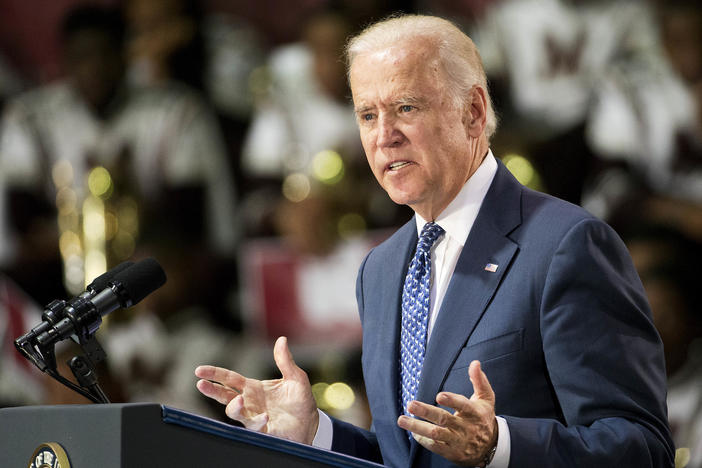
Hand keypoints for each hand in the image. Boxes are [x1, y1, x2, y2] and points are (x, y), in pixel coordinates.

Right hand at [195, 336, 318, 443]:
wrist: (310, 423)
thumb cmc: (300, 400)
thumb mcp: (296, 377)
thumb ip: (285, 361)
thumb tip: (281, 339)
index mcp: (253, 387)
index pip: (229, 379)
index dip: (215, 374)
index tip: (199, 370)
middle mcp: (249, 402)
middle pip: (225, 396)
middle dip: (212, 390)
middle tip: (200, 384)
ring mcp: (254, 417)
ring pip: (235, 413)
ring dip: (234, 407)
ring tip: (238, 400)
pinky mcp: (263, 430)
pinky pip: (255, 426)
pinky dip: (258, 421)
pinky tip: (265, 416)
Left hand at [397, 360, 497, 465]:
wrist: (491, 447)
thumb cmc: (483, 417)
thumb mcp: (486, 398)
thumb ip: (479, 380)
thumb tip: (475, 363)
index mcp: (474, 412)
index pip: (464, 406)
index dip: (452, 401)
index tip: (439, 396)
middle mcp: (465, 427)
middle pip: (444, 420)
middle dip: (426, 412)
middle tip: (410, 404)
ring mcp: (457, 441)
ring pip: (436, 434)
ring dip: (417, 427)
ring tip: (402, 420)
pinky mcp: (451, 452)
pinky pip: (434, 446)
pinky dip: (422, 439)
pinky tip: (412, 431)